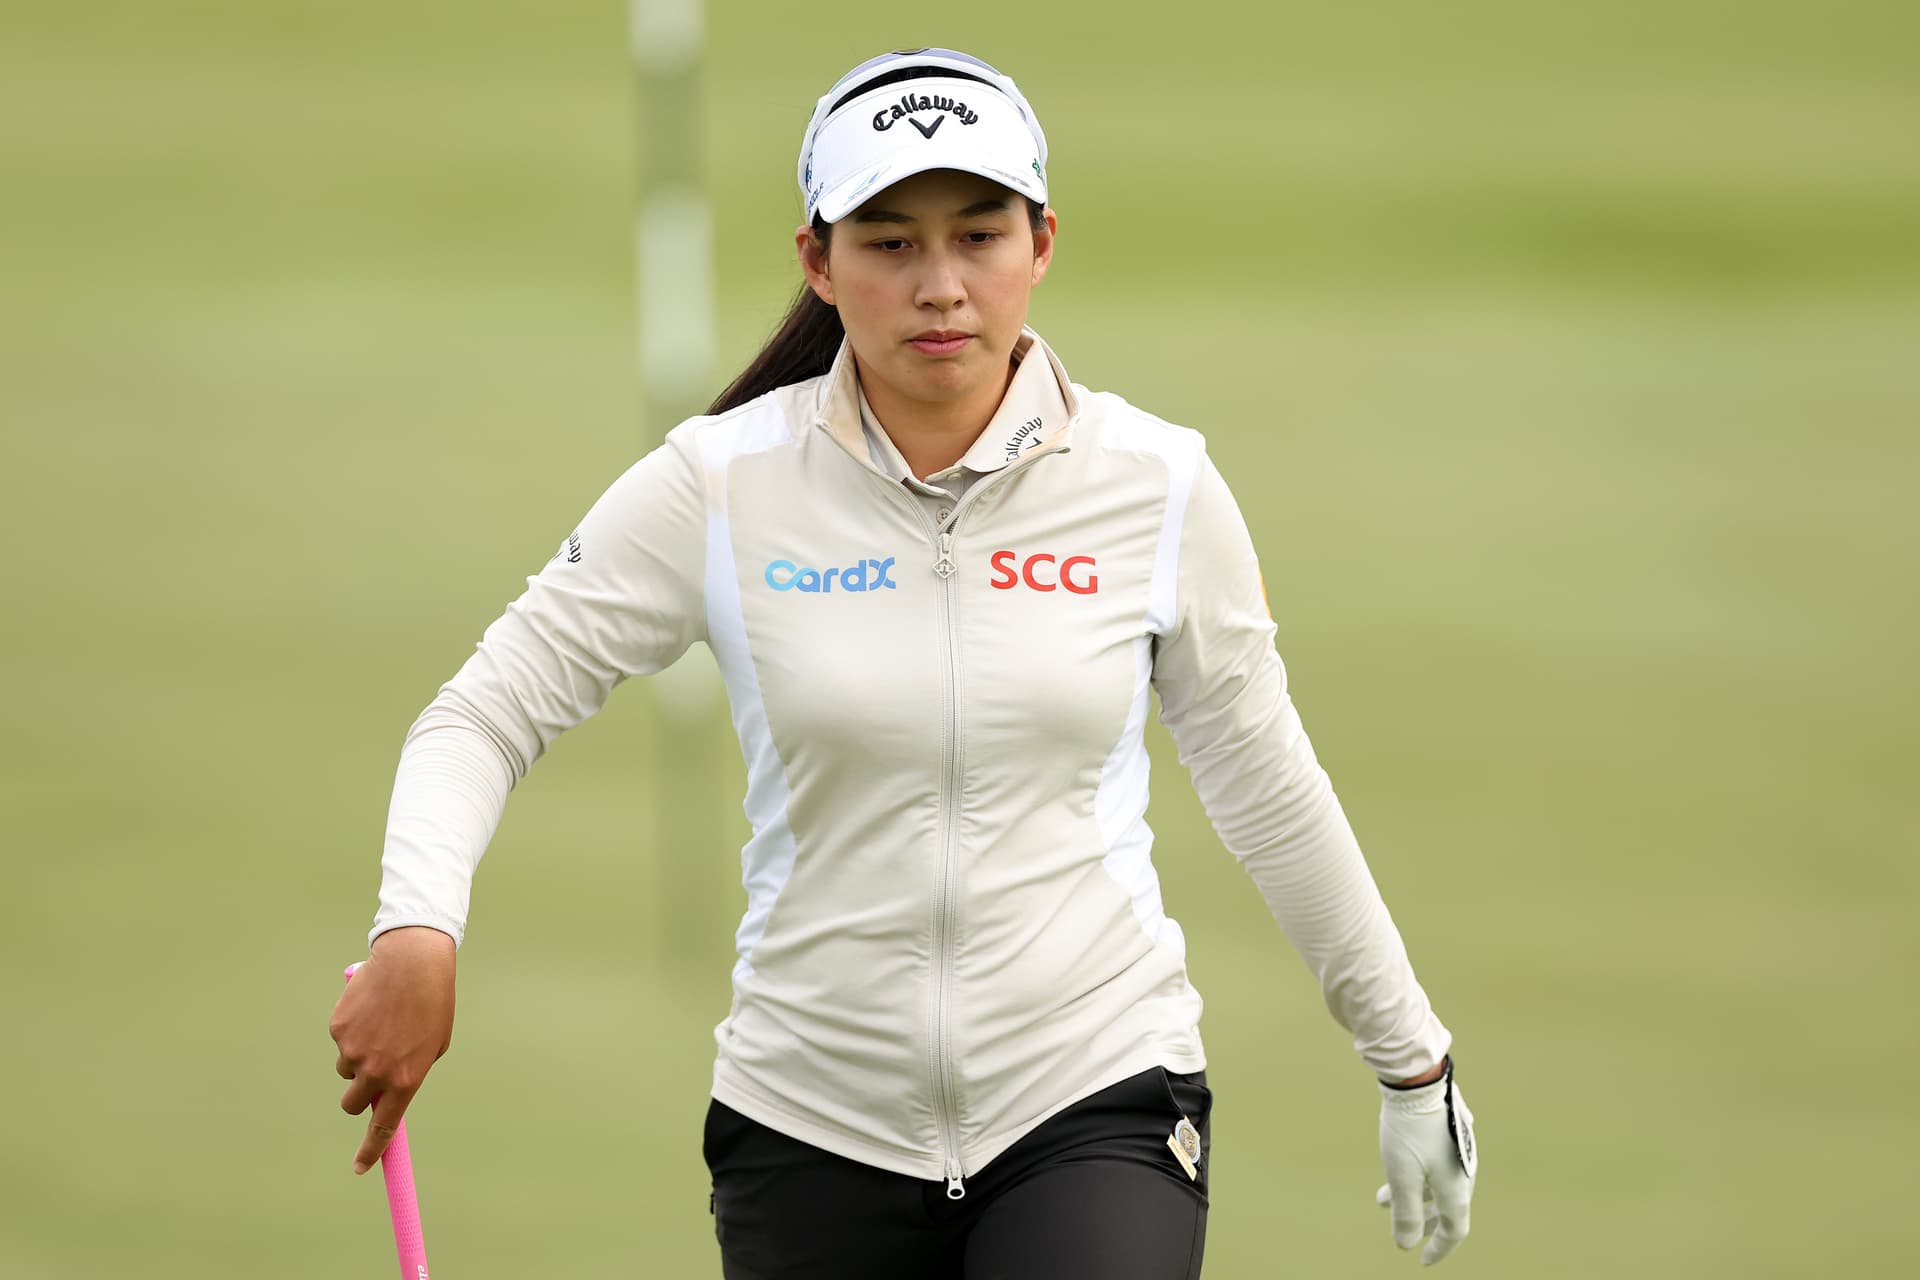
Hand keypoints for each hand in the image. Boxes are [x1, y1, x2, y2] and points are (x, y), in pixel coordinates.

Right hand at [330, 926, 456, 1173]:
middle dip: (359, 1095)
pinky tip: (372, 1006)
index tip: (360, 1168)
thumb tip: (388, 1094)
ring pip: (346, 1068)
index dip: (371, 1151)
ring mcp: (353, 1050)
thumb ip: (410, 1072)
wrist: (413, 962)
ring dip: (358, 1056)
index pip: (383, 1127)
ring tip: (383, 1024)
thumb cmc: (432, 1003)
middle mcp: (376, 1070)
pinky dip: (353, 1029)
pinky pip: (342, 1040)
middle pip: (353, 1103)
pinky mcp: (338, 1028)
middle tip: (372, 1074)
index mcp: (406, 1079)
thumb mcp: (433, 1045)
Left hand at [1376, 1060, 1475, 1264]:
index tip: (1421, 1259)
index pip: (1456, 1229)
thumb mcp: (1402, 1176)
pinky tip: (1395, 1165)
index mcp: (1458, 1186)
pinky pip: (1434, 1161)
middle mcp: (1464, 1169)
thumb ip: (1406, 1212)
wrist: (1418, 1078)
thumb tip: (1405, 1244)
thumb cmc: (1410, 1129)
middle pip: (1448, 1206)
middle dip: (1424, 1222)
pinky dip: (1415, 1173)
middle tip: (1404, 1232)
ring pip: (1437, 1182)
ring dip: (1413, 1195)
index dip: (1439, 1248)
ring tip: (1380, 1198)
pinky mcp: (1448, 1128)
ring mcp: (1457, 1147)